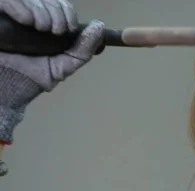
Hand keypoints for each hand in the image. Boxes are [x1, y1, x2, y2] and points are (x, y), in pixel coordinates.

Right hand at [0, 0, 104, 144]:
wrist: (6, 91)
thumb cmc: (30, 78)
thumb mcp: (62, 66)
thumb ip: (82, 50)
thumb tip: (99, 26)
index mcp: (41, 22)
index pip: (58, 3)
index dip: (66, 10)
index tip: (68, 28)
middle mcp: (24, 14)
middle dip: (56, 13)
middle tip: (54, 31)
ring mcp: (9, 14)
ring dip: (41, 11)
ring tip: (37, 28)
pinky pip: (8, 0)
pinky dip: (21, 8)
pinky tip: (27, 21)